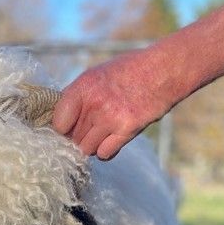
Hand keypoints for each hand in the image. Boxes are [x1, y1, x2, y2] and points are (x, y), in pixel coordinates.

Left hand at [52, 49, 176, 159]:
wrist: (164, 70)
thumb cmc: (128, 72)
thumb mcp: (96, 75)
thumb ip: (76, 97)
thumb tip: (58, 121)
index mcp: (83, 86)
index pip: (58, 123)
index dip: (63, 128)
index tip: (69, 127)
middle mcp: (95, 103)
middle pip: (73, 138)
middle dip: (79, 137)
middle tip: (92, 128)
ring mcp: (111, 118)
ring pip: (86, 149)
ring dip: (92, 145)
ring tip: (103, 132)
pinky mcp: (127, 130)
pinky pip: (104, 154)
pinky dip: (106, 151)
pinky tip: (113, 138)